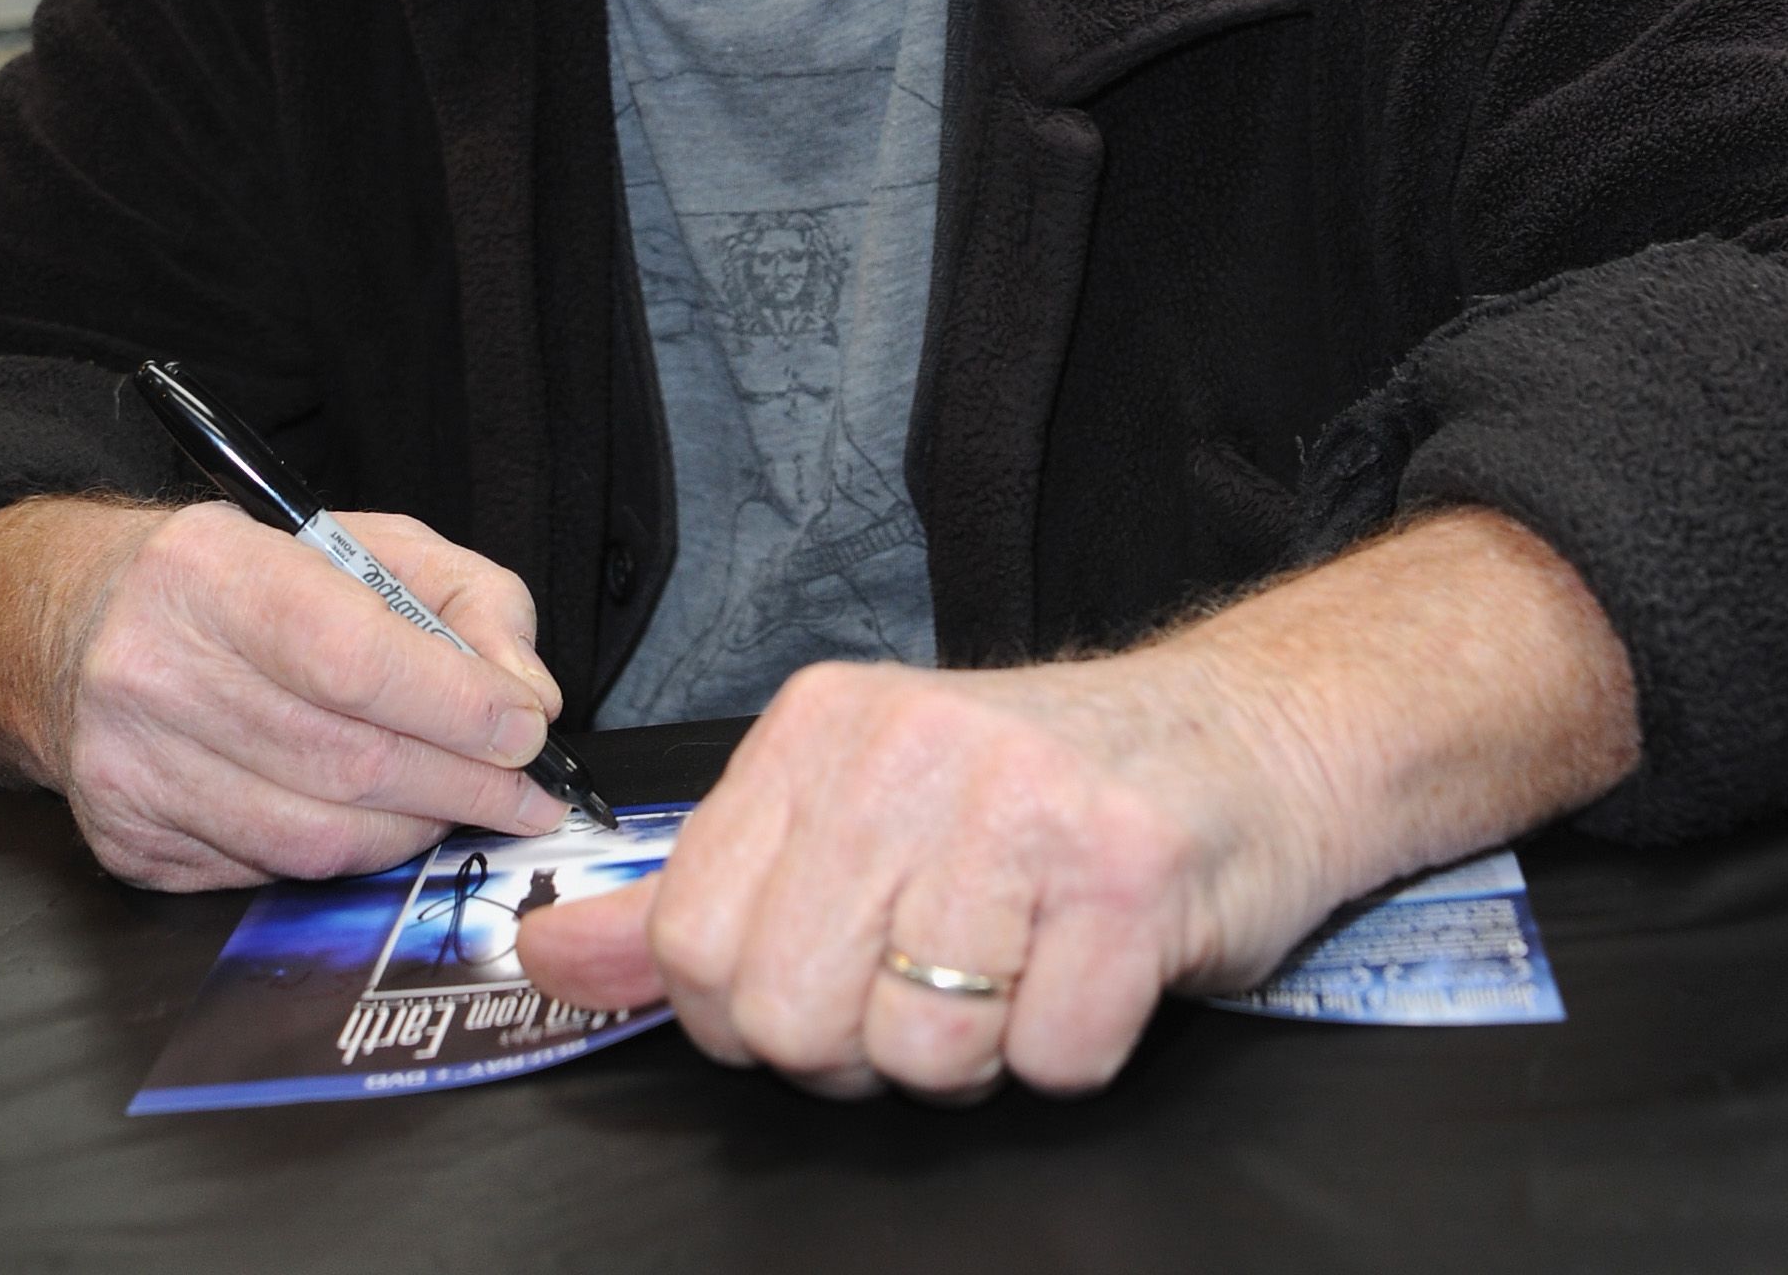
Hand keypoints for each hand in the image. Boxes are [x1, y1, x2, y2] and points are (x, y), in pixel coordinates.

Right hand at [0, 496, 566, 890]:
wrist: (75, 623)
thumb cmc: (242, 578)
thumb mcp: (365, 542)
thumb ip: (467, 600)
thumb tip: (527, 694)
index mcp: (208, 571)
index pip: (350, 656)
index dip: (454, 704)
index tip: (526, 729)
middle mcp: (153, 672)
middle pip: (345, 759)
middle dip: (463, 785)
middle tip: (529, 793)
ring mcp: (131, 769)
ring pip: (316, 836)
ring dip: (415, 829)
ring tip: (462, 804)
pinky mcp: (129, 842)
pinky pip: (271, 871)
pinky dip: (346, 854)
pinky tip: (374, 817)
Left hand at [519, 652, 1335, 1100]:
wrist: (1243, 737)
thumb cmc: (1036, 792)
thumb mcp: (844, 815)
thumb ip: (690, 899)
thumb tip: (544, 963)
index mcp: (816, 728)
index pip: (692, 941)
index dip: (751, 1009)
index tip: (828, 972)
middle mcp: (906, 745)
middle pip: (791, 1015)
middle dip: (863, 1044)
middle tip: (937, 974)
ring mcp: (1022, 802)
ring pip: (922, 1055)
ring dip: (979, 1047)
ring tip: (1023, 957)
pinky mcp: (1131, 870)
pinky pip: (1053, 1060)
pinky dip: (1076, 1045)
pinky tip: (1096, 959)